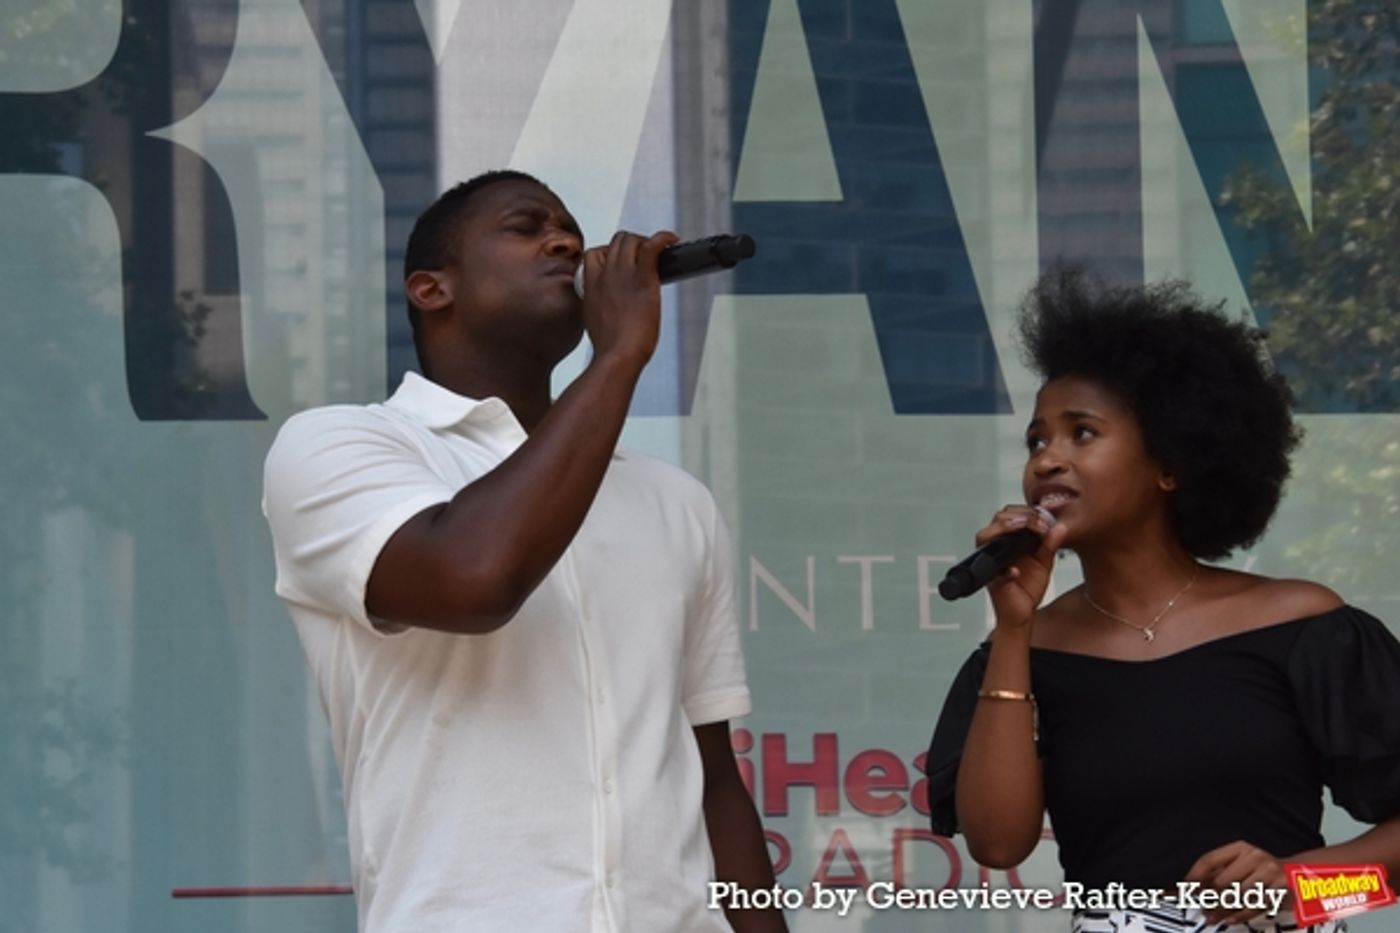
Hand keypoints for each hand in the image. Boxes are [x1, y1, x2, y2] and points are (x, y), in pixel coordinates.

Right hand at [579, 229, 678, 369]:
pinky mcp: (643, 276)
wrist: (618, 353)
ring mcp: (623, 273)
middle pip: (615, 242)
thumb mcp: (594, 320)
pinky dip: (663, 238)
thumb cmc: (610, 345)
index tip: (619, 261)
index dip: (608, 253)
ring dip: (644, 241)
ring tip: (656, 252)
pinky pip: (652, 245)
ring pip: (631, 240)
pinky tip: (671, 240)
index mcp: (591, 285)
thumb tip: (610, 306)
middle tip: (643, 256)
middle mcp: (605, 274)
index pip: (594, 254)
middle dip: (630, 244)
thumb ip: (600, 305)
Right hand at [973, 505, 1065, 630]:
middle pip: (997, 519)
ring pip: (985, 536)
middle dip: (1019, 516)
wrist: (1022, 613)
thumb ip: (1050, 544)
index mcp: (1008, 541)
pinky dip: (1007, 571)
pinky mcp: (992, 581)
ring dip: (1007, 530)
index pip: (1010, 514)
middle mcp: (996, 548)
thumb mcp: (1044, 562)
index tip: (1045, 517)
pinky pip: (994, 572)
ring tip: (1030, 532)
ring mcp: (991, 563)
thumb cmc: (1027, 588)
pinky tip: (1016, 571)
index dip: (1027, 511)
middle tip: (1039, 523)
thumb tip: (1060, 526)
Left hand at [1184, 840, 1289, 925]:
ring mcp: (1269, 873)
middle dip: (1208, 898)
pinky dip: (1239, 915)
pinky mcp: (1281, 890)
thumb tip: (1193, 885)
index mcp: (1240, 848)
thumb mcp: (1241, 864)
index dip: (1194, 876)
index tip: (1184, 888)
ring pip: (1237, 896)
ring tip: (1212, 917)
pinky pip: (1255, 906)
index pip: (1209, 860)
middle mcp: (1254, 857)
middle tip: (1201, 907)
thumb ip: (1219, 872)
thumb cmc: (1263, 871)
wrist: (1298, 875)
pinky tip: (1230, 919)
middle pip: (1222, 881)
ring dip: (1221, 910)